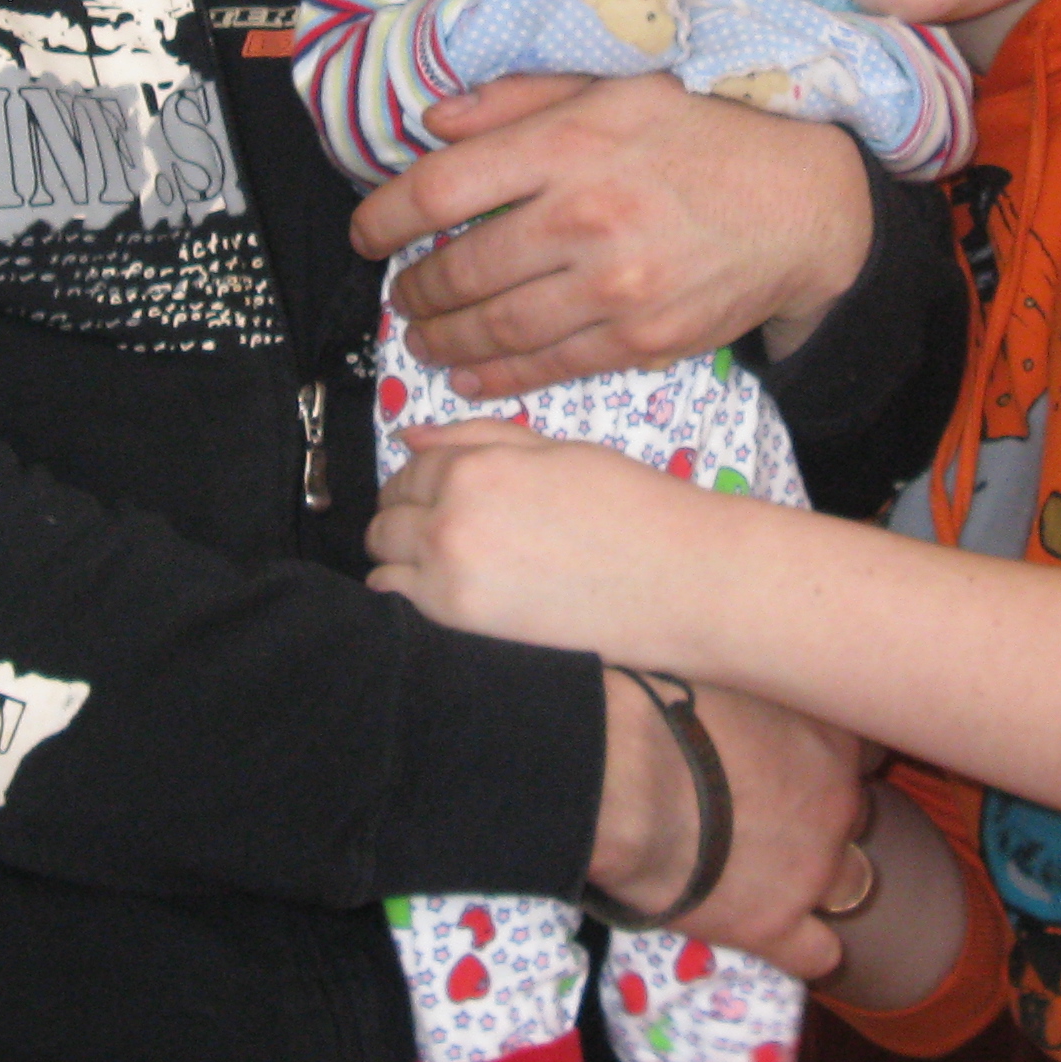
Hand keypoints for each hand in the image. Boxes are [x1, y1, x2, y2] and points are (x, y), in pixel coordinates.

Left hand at [347, 72, 872, 397]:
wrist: (802, 205)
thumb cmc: (704, 137)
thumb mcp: (617, 88)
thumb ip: (520, 99)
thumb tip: (435, 122)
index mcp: (570, 143)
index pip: (443, 186)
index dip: (384, 215)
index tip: (365, 231)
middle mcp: (586, 214)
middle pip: (461, 268)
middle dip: (413, 289)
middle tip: (399, 293)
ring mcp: (614, 285)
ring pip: (497, 327)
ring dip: (443, 339)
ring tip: (422, 337)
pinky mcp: (640, 338)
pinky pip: (548, 366)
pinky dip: (496, 376)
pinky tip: (468, 374)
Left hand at [368, 419, 726, 671]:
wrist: (678, 579)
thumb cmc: (630, 505)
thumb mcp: (555, 450)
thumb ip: (477, 438)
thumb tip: (409, 436)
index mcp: (474, 467)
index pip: (409, 468)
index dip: (420, 478)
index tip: (436, 492)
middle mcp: (449, 520)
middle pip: (385, 516)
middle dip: (404, 515)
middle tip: (442, 524)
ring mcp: (448, 577)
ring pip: (382, 560)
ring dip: (401, 554)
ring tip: (445, 560)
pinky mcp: (460, 625)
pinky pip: (397, 604)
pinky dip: (407, 594)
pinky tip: (445, 590)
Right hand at [590, 666, 865, 981]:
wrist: (628, 782)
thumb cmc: (663, 714)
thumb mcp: (736, 682)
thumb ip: (766, 708)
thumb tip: (750, 714)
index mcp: (830, 738)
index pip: (866, 751)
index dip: (827, 759)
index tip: (797, 759)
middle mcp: (837, 804)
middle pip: (856, 814)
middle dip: (824, 816)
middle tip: (772, 812)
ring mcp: (813, 870)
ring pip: (854, 883)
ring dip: (824, 878)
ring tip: (779, 872)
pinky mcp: (775, 925)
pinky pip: (819, 953)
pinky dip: (809, 947)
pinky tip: (787, 937)